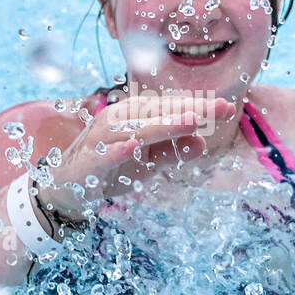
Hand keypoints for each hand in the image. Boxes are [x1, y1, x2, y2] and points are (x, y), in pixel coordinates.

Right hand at [36, 91, 236, 221]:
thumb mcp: (147, 162)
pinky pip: (105, 154)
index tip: (227, 107)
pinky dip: (119, 150)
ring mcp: (102, 139)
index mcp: (134, 116)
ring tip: (190, 120)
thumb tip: (202, 143)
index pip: (171, 108)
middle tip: (220, 107)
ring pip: (135, 129)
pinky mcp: (89, 160)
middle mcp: (119, 120)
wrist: (66, 187)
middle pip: (158, 112)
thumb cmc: (110, 168)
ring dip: (162, 125)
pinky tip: (134, 146)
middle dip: (190, 109)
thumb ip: (172, 151)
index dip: (198, 106)